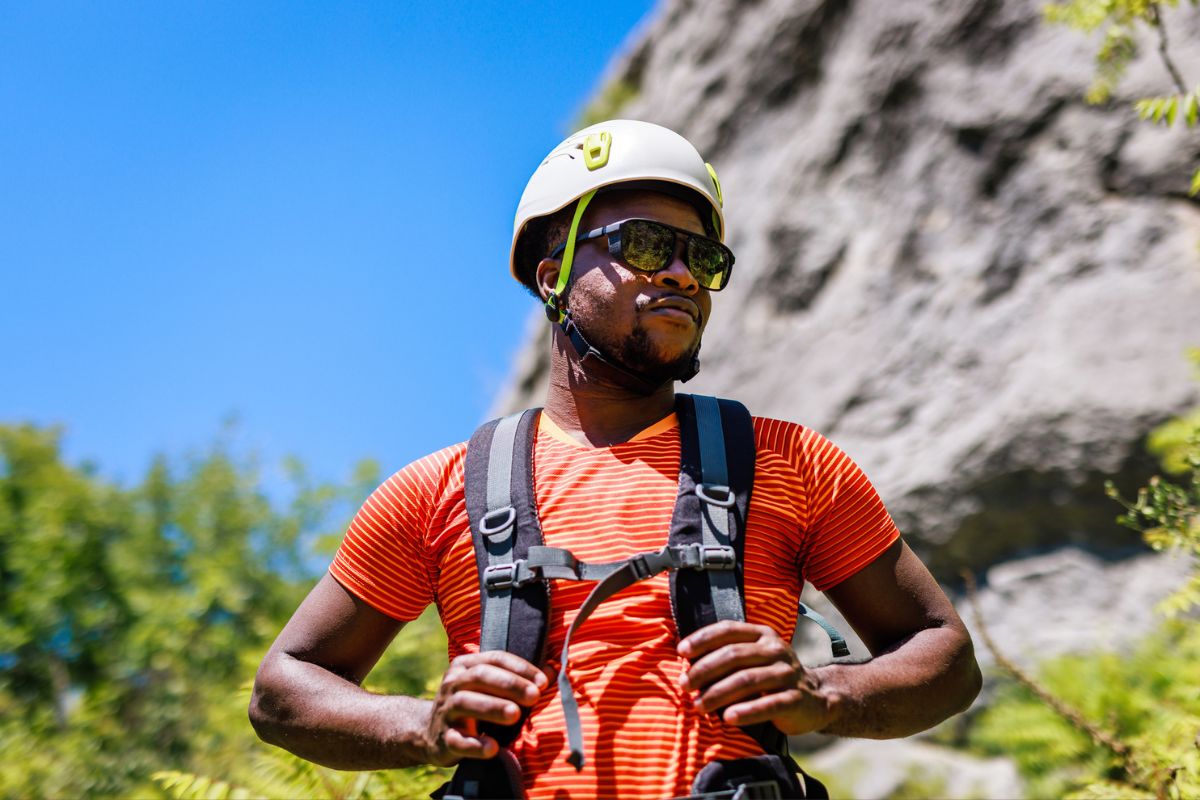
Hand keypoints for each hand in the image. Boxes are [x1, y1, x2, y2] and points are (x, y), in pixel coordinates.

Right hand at [422, 651, 547, 765]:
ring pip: (466, 703)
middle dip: (509, 685)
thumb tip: (554, 671)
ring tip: (515, 715)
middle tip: (534, 695)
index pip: (495, 659)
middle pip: (480, 677)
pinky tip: (493, 748)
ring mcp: (446, 711)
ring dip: (492, 708)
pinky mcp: (444, 739)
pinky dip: (475, 744)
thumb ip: (518, 680)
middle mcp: (453, 684)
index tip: (543, 681)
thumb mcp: (490, 688)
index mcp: (465, 666)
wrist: (430, 733)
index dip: (520, 668)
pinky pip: (458, 740)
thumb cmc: (472, 706)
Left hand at [677, 621, 835, 734]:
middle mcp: (776, 650)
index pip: (728, 630)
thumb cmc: (771, 677)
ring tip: (699, 705)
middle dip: (704, 670)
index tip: (681, 652)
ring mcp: (788, 674)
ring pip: (748, 680)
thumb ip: (728, 656)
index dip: (703, 639)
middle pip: (734, 655)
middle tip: (684, 685)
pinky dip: (747, 711)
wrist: (816, 698)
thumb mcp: (754, 658)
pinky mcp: (796, 699)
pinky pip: (769, 705)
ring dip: (719, 693)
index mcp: (762, 634)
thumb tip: (686, 665)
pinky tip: (728, 718)